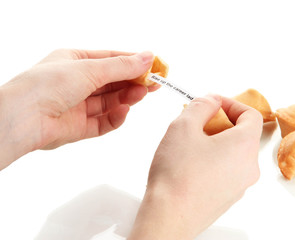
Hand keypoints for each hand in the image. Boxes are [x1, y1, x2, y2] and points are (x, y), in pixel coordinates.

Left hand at [0, 49, 154, 168]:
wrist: (24, 118)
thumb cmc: (47, 84)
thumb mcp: (90, 69)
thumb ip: (121, 66)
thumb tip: (148, 57)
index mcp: (76, 62)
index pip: (111, 60)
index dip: (134, 62)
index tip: (154, 65)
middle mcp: (77, 83)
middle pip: (113, 82)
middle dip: (134, 82)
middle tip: (155, 83)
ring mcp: (78, 105)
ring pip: (111, 102)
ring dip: (127, 98)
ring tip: (142, 94)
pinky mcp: (79, 126)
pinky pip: (103, 122)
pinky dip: (115, 117)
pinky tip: (123, 112)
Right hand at [128, 95, 262, 239]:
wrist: (169, 217)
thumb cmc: (176, 174)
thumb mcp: (184, 126)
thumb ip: (201, 105)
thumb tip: (211, 100)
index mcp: (244, 145)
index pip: (250, 115)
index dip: (231, 104)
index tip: (212, 104)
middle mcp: (249, 167)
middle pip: (242, 134)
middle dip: (219, 123)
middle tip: (196, 123)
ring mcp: (240, 185)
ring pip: (233, 153)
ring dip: (215, 142)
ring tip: (189, 144)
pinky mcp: (228, 197)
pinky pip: (226, 170)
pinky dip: (214, 160)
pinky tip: (190, 164)